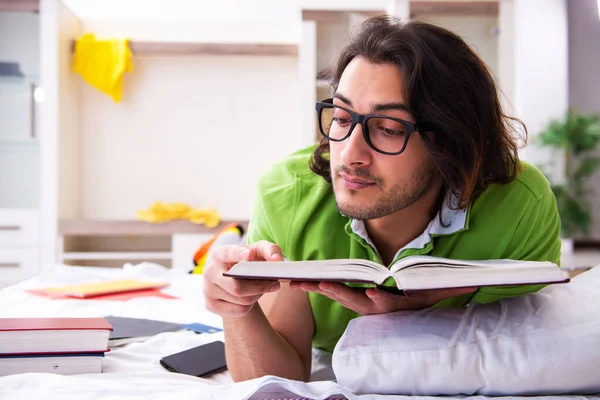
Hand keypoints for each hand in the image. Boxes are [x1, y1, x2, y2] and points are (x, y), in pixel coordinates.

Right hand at [203, 240, 283, 317]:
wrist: (234, 280)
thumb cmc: (248, 263)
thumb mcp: (259, 252)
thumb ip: (270, 250)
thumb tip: (277, 260)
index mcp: (219, 254)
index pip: (229, 254)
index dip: (239, 255)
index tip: (250, 255)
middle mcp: (209, 271)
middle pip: (237, 286)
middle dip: (260, 286)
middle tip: (276, 284)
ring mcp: (208, 289)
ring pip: (240, 299)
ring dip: (257, 295)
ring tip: (263, 288)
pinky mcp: (211, 305)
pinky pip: (238, 310)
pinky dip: (250, 306)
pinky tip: (252, 297)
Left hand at [290, 282, 476, 314]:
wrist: (410, 305)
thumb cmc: (423, 296)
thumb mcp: (439, 293)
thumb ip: (453, 289)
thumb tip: (476, 281)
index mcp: (394, 305)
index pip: (388, 304)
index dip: (381, 300)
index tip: (373, 294)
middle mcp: (375, 306)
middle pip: (354, 301)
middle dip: (337, 292)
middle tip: (321, 284)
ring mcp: (361, 303)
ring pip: (338, 296)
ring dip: (319, 288)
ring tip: (299, 281)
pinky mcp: (352, 297)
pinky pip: (333, 291)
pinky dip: (317, 286)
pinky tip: (300, 281)